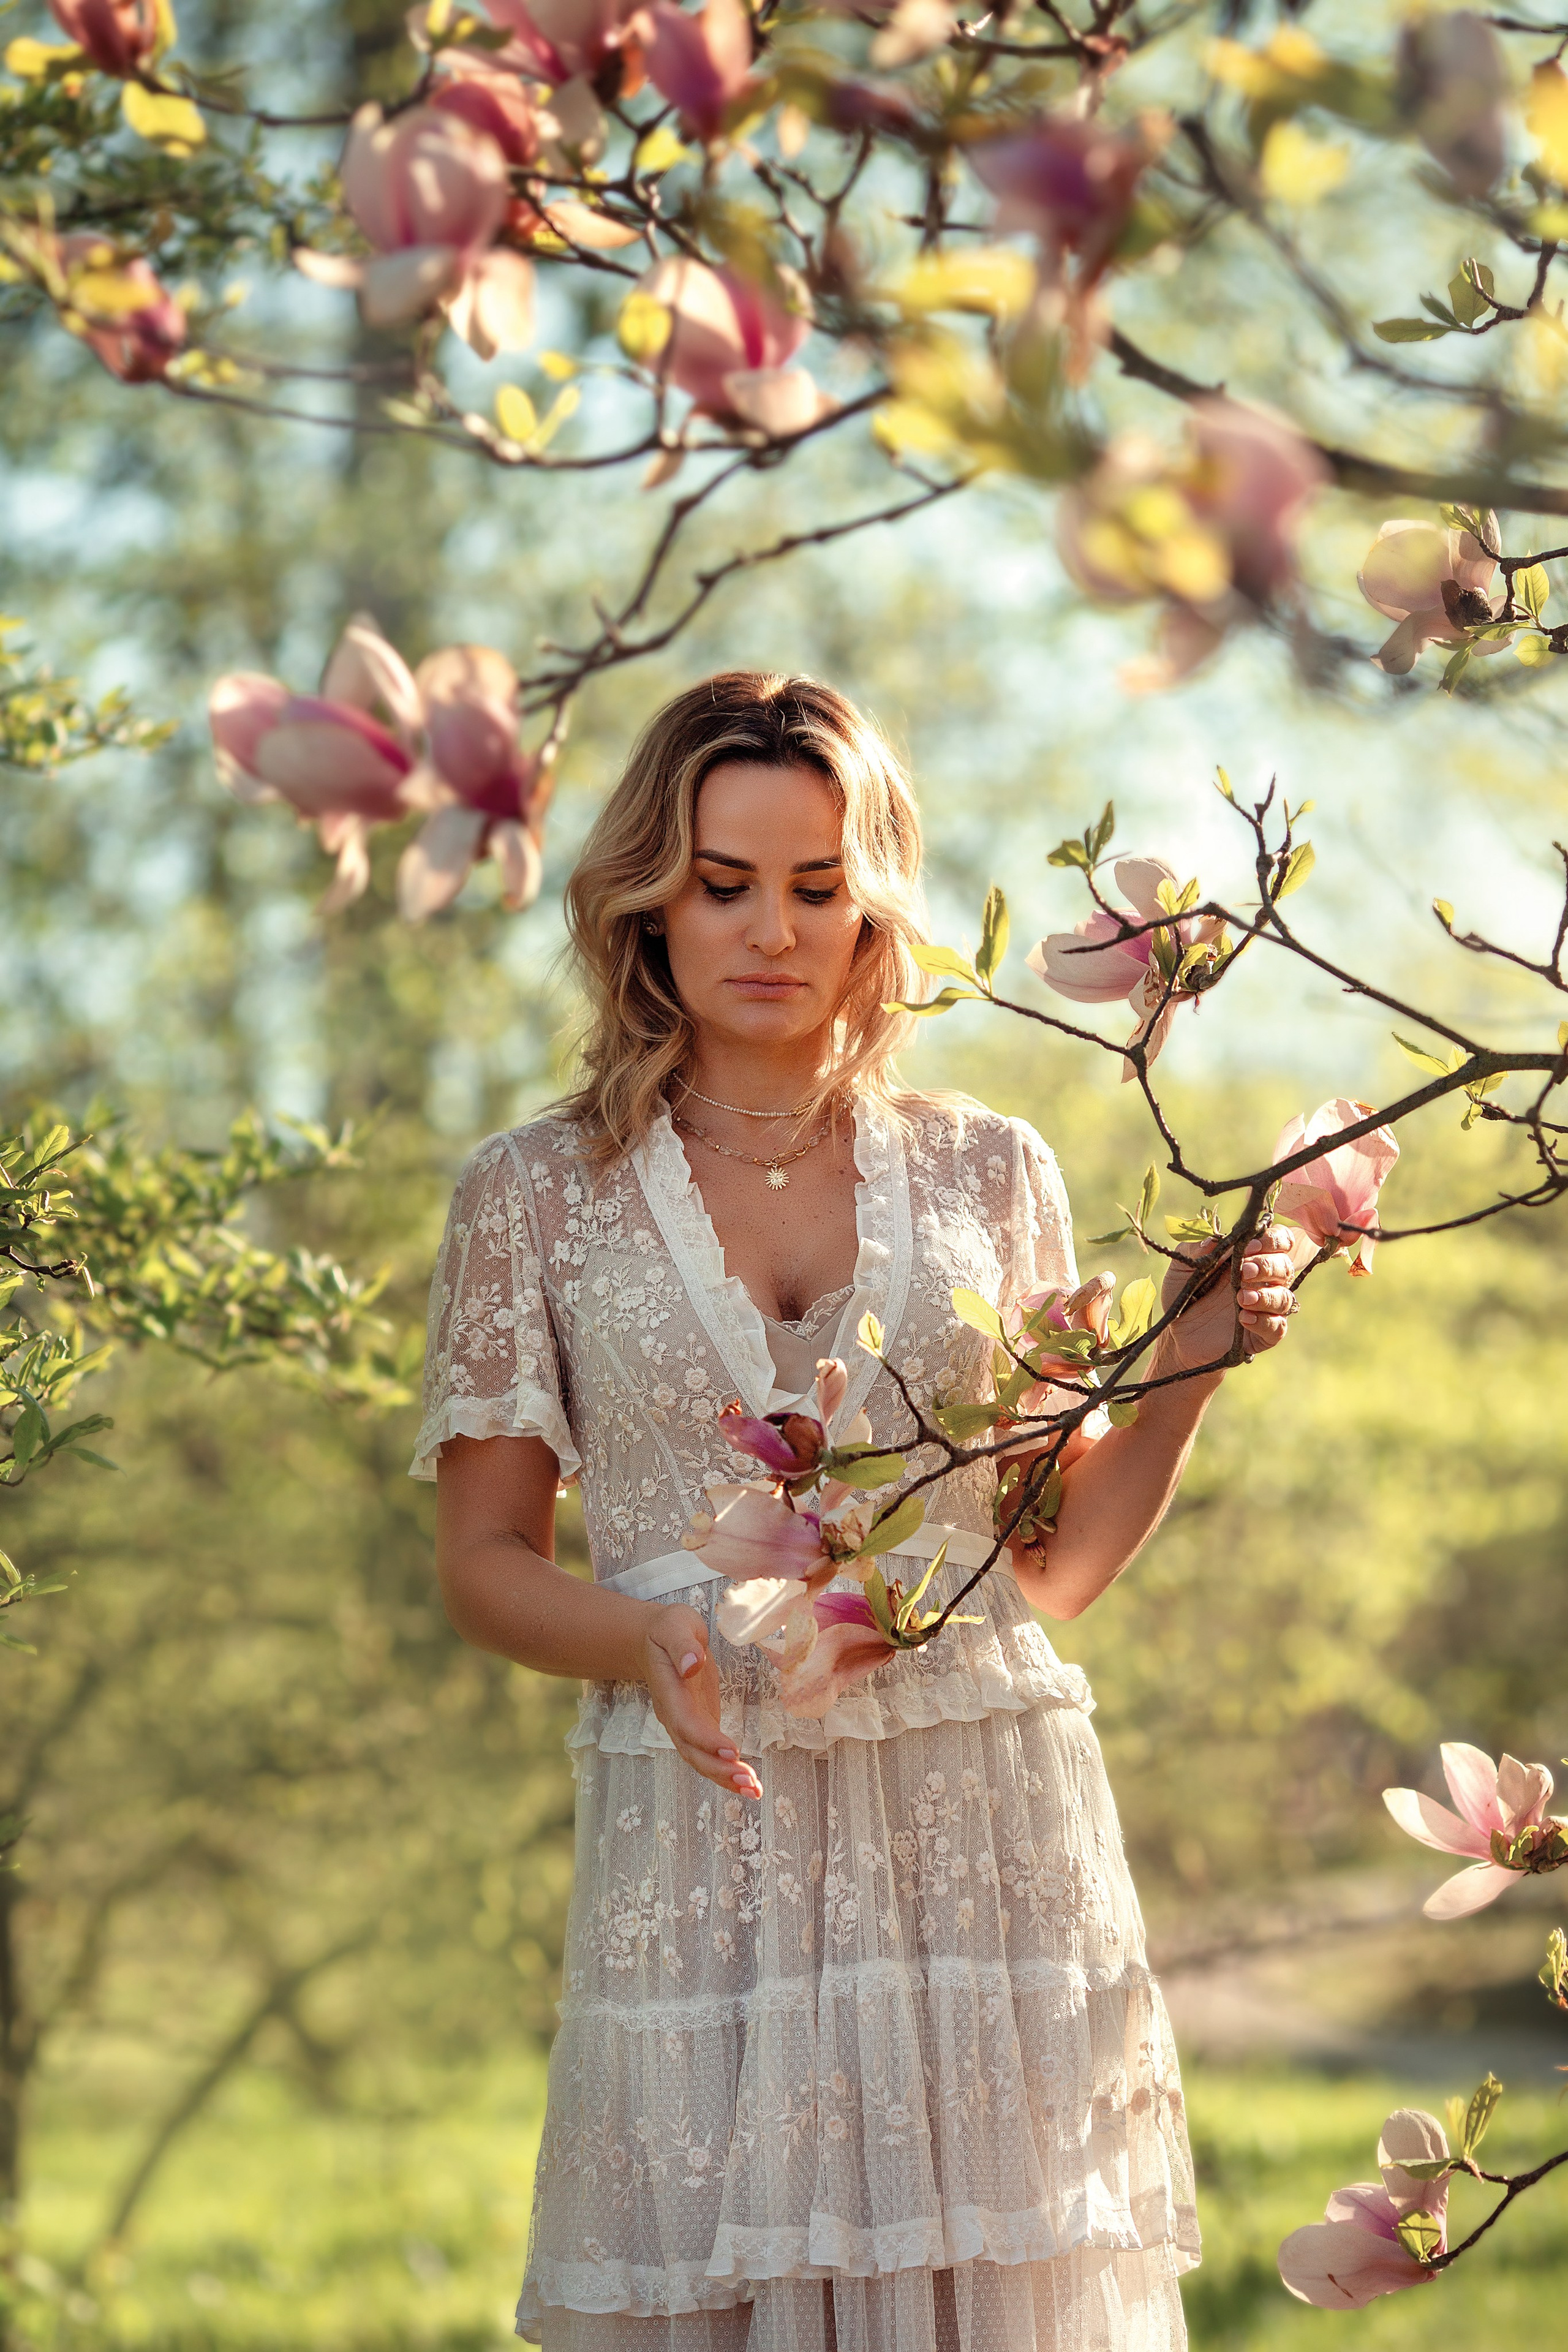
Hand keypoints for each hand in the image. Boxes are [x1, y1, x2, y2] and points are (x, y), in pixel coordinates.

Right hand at [641, 1602, 761, 1800]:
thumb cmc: (668, 1629)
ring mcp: (686, 1723)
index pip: (685, 1722)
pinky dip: (728, 1770)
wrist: (657, 1639)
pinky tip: (749, 1782)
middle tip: (749, 1782)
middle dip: (719, 1769)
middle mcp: (675, 1715)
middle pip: (692, 1751)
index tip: (732, 1750)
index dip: (706, 1739)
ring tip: (754, 1790)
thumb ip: (682, 1644)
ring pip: (701, 1760)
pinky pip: (711, 1754)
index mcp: (669, 1692)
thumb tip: (691, 1664)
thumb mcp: (674, 1625)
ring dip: (726, 1777)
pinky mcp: (699, 1724)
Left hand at [1159, 1224, 1299, 1370]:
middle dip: (1268, 1267)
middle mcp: (1263, 1282)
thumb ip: (1194, 1250)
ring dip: (1267, 1296)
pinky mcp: (1261, 1335)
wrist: (1176, 1332)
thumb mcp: (1182, 1268)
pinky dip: (1265, 1322)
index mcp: (1250, 1258)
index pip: (1279, 1241)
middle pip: (1285, 1268)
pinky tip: (1244, 1319)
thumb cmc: (1184, 1293)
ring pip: (1285, 1298)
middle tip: (1244, 1273)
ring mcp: (1264, 1309)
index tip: (1250, 1246)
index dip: (1272, 1240)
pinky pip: (1277, 1328)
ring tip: (1241, 1298)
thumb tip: (1211, 1240)